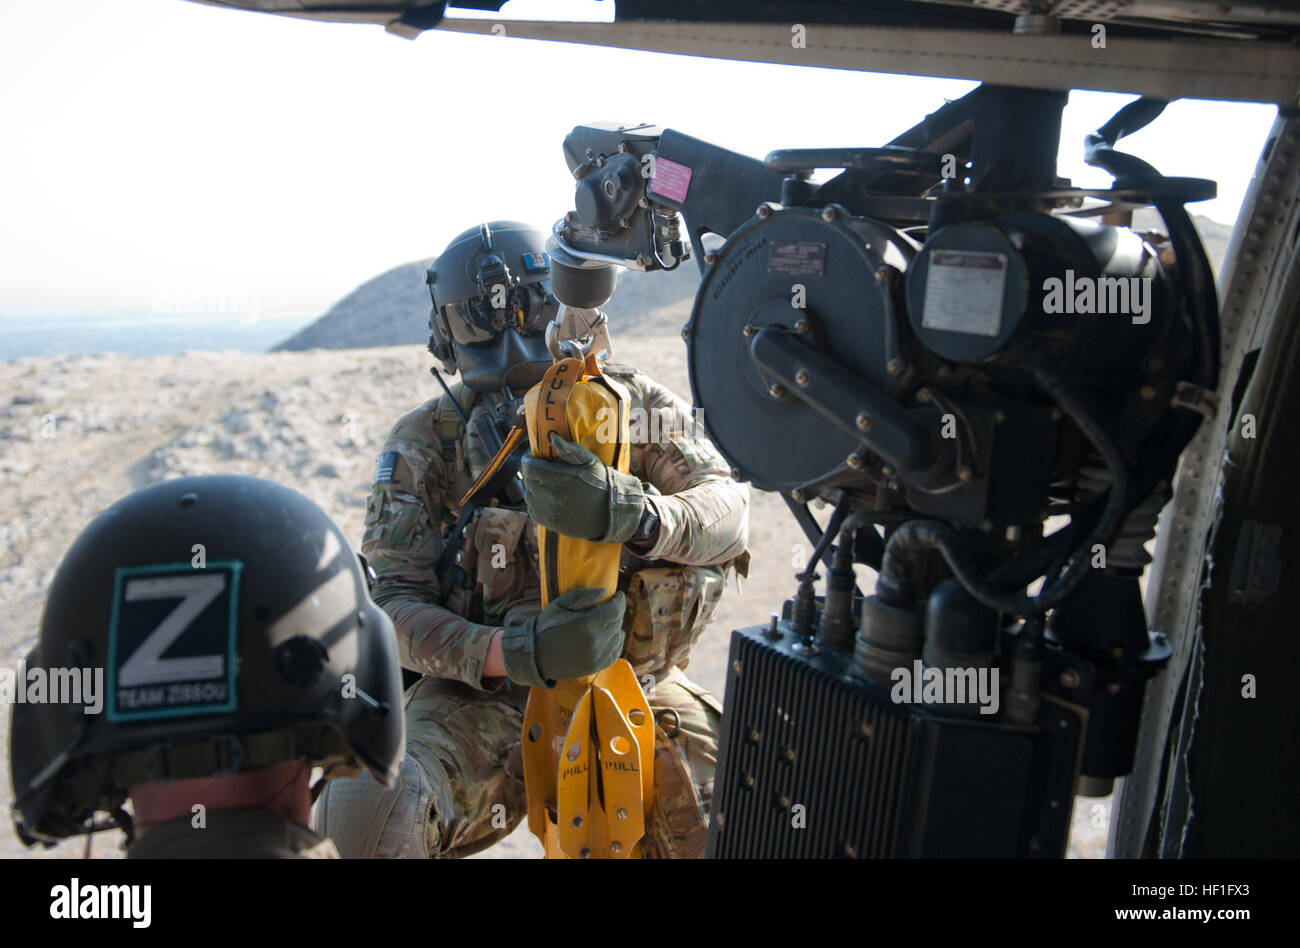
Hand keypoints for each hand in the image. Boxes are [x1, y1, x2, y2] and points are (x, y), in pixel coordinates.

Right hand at [500, 587, 626, 687]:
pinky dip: (615, 641)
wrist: (535, 656)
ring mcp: (598, 656)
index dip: (620, 600)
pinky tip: (607, 636)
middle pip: (618, 622)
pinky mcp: (597, 666)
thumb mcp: (560, 604)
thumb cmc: (546, 626)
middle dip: (616, 611)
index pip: (616, 609)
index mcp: (587, 623)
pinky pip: (616, 651)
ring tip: (605, 621)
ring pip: (618, 636)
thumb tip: (604, 592)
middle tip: (609, 607)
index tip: (618, 595)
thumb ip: (582, 595)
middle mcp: (596, 641)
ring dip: (615, 626)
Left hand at [522, 434, 644, 542]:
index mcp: (558, 478)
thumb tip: (553, 439)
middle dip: (533, 473)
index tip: (536, 456)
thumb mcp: (590, 462)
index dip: (530, 459)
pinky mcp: (550, 523)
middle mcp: (550, 496)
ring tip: (549, 484)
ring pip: (529, 496)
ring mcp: (549, 512)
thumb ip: (571, 450)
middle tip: (545, 469)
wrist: (611, 513)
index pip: (528, 467)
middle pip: (528, 480)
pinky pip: (533, 510)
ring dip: (535, 488)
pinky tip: (549, 498)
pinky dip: (537, 503)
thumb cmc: (601, 484)